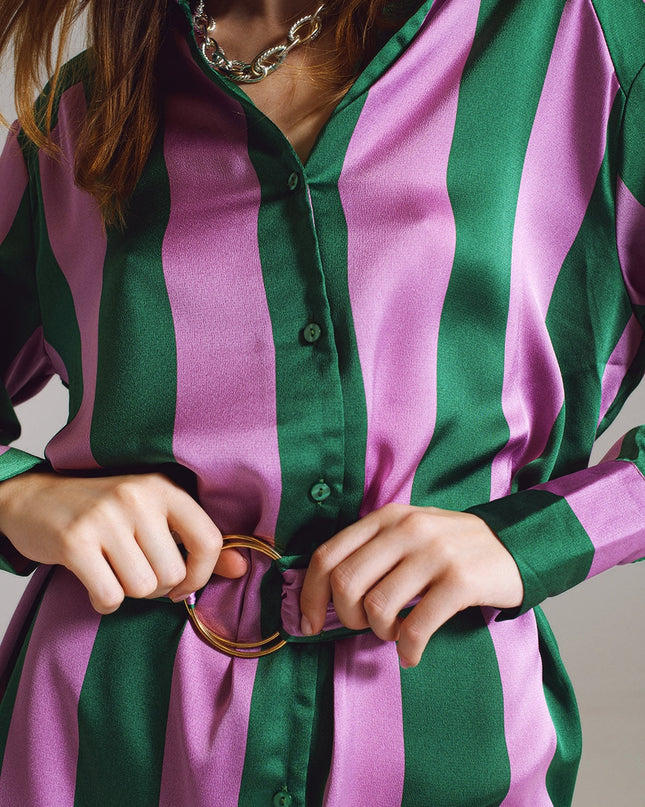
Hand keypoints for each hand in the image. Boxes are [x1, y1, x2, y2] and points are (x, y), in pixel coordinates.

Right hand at [0, 471, 246, 613]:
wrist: (34, 499)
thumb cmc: (104, 512)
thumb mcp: (153, 515)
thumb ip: (196, 541)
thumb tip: (241, 568)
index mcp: (164, 488)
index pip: (209, 540)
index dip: (203, 574)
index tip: (185, 585)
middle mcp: (137, 497)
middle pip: (173, 574)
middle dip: (157, 587)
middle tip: (136, 570)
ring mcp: (105, 518)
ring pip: (142, 588)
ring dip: (129, 592)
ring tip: (114, 571)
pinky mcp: (75, 542)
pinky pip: (109, 596)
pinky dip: (103, 600)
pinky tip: (94, 580)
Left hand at [299, 503, 523, 667]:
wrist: (513, 543)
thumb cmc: (449, 546)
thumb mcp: (407, 532)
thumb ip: (370, 551)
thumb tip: (324, 595)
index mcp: (385, 517)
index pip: (327, 555)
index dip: (309, 595)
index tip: (309, 624)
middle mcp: (406, 528)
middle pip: (345, 582)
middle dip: (345, 617)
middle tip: (363, 626)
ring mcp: (434, 553)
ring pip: (378, 606)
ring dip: (379, 633)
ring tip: (394, 635)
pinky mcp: (460, 581)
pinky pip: (418, 625)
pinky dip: (408, 648)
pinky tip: (412, 652)